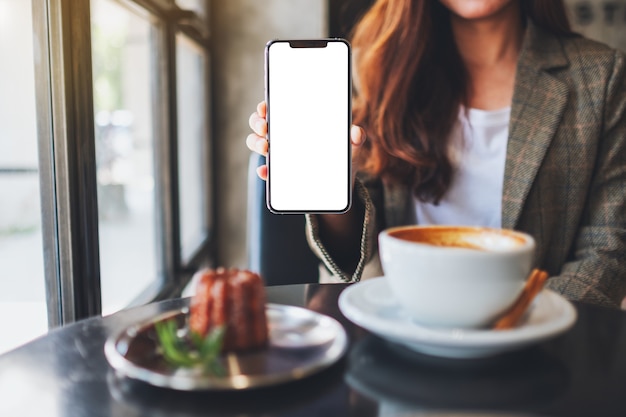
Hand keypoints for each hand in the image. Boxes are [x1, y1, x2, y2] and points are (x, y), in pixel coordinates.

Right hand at [246, 100, 365, 180]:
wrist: (339, 188)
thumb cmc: (342, 160)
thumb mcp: (351, 149)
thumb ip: (356, 139)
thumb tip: (357, 132)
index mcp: (298, 123)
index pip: (277, 108)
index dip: (266, 105)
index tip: (266, 106)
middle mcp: (284, 136)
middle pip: (260, 123)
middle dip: (257, 122)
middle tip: (266, 127)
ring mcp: (279, 155)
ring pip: (257, 143)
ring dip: (256, 143)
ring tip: (266, 148)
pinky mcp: (278, 175)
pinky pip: (265, 171)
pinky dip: (263, 171)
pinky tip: (266, 172)